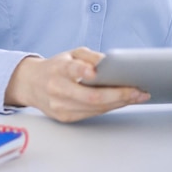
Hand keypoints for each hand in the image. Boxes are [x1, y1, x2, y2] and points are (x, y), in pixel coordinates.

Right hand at [4, 46, 150, 121]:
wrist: (32, 84)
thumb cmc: (57, 66)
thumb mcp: (70, 53)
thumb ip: (88, 56)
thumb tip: (108, 62)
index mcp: (58, 69)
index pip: (71, 70)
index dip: (82, 71)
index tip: (94, 72)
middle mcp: (58, 89)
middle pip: (90, 96)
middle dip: (118, 95)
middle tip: (138, 91)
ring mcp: (60, 106)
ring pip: (94, 108)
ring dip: (119, 103)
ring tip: (137, 96)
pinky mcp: (65, 118)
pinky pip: (92, 114)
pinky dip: (109, 108)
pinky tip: (122, 102)